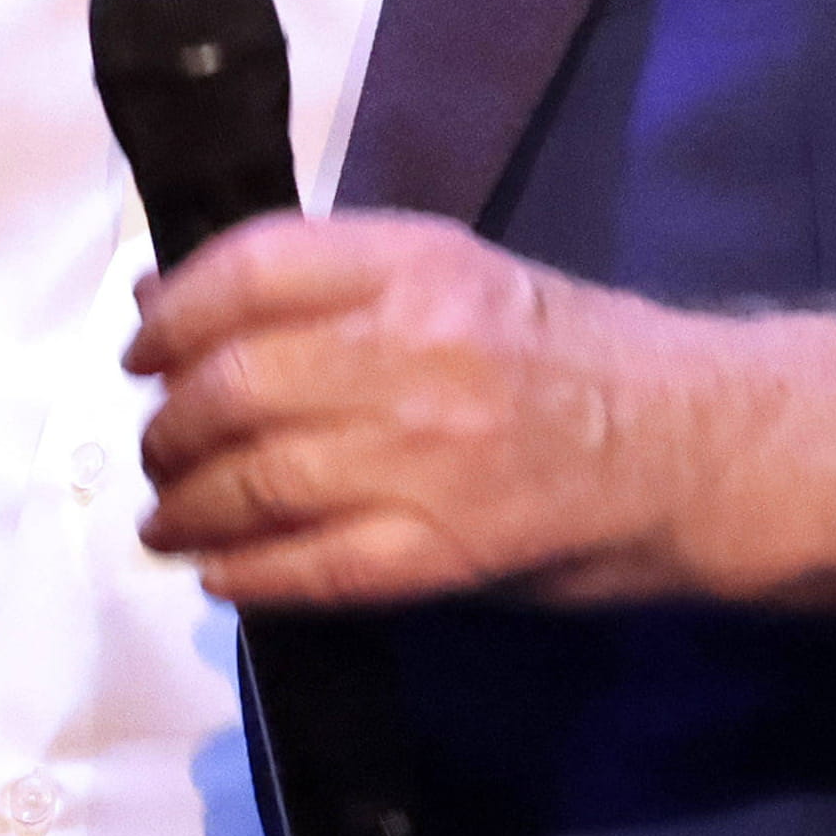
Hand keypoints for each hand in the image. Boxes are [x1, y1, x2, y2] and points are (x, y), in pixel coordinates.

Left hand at [124, 210, 738, 605]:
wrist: (692, 442)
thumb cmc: (568, 351)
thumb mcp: (459, 277)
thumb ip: (334, 287)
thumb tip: (180, 307)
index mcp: (419, 263)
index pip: (251, 269)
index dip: (174, 313)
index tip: (143, 348)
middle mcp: (416, 350)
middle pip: (235, 384)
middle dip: (169, 426)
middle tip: (157, 447)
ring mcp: (429, 457)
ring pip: (256, 480)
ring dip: (185, 506)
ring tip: (168, 517)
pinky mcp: (443, 554)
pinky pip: (308, 567)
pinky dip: (243, 572)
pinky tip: (218, 571)